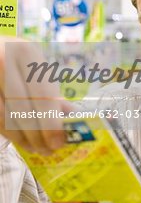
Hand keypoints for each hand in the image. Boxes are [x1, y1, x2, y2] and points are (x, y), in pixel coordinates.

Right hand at [0, 36, 69, 154]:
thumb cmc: (13, 58)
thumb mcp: (32, 66)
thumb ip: (49, 90)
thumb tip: (71, 116)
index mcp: (25, 53)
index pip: (42, 94)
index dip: (51, 122)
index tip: (60, 142)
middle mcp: (3, 61)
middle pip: (23, 108)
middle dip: (38, 134)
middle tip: (49, 150)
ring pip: (5, 117)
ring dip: (22, 138)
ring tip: (37, 149)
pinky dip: (9, 133)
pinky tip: (20, 140)